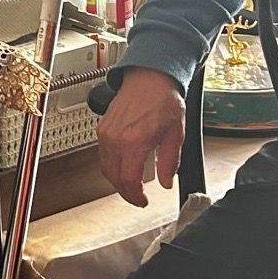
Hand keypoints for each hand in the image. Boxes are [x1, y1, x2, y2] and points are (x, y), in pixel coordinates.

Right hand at [96, 66, 184, 205]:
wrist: (149, 77)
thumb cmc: (163, 99)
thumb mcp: (175, 134)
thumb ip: (169, 162)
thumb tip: (166, 181)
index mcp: (134, 141)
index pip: (128, 180)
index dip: (135, 196)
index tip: (143, 200)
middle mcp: (116, 138)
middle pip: (114, 177)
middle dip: (126, 191)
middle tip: (138, 196)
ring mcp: (106, 132)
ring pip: (105, 167)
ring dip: (117, 180)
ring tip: (131, 184)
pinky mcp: (102, 128)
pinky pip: (103, 155)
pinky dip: (111, 166)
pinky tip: (123, 166)